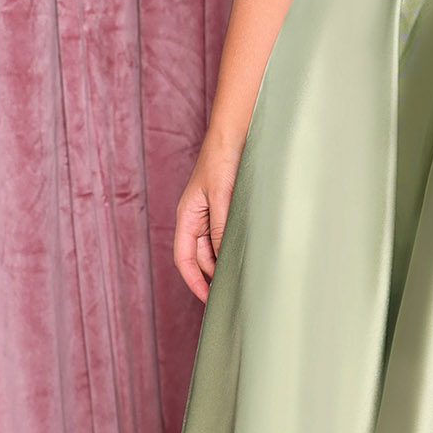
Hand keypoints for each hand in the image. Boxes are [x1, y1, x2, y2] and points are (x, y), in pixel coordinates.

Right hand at [173, 127, 243, 300]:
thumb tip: (224, 260)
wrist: (235, 132)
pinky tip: (249, 255)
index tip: (209, 300)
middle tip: (233, 294)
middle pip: (200, 257)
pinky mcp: (226, 206)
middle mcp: (196, 217)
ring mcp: (211, 212)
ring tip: (243, 278)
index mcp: (187, 216)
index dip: (194, 282)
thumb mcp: (222, 198)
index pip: (184, 258)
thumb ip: (222, 229)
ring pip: (214, 247)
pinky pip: (226, 234)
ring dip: (225, 262)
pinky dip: (234, 246)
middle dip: (212, 276)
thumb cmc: (222, 160)